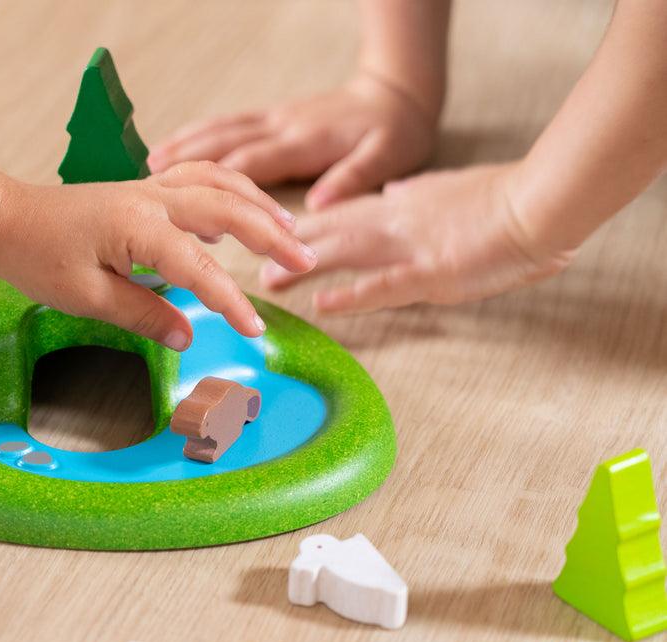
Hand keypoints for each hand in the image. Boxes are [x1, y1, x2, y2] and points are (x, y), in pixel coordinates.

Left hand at [0, 161, 315, 349]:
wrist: (4, 218)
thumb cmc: (37, 256)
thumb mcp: (87, 297)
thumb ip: (143, 314)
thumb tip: (187, 334)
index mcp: (138, 228)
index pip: (200, 269)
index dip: (231, 302)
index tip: (255, 331)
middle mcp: (151, 199)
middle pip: (228, 208)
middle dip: (271, 235)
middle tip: (306, 259)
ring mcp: (149, 189)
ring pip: (219, 184)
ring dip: (258, 204)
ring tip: (288, 227)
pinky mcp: (144, 191)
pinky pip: (198, 180)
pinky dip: (228, 192)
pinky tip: (237, 215)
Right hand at [148, 73, 435, 210]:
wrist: (397, 95)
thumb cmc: (394, 133)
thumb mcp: (386, 158)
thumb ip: (351, 179)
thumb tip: (317, 204)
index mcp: (304, 142)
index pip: (254, 163)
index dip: (221, 184)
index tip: (187, 201)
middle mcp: (282, 126)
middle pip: (225, 141)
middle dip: (186, 159)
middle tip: (150, 179)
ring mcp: (274, 118)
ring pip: (221, 128)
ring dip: (184, 144)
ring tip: (150, 162)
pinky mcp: (273, 117)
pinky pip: (228, 123)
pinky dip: (198, 133)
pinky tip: (177, 144)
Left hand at [259, 163, 578, 311]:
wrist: (538, 202)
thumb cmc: (502, 197)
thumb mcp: (450, 187)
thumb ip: (417, 192)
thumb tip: (396, 189)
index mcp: (401, 203)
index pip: (341, 211)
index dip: (304, 224)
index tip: (272, 232)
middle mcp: (395, 220)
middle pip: (330, 231)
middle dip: (288, 247)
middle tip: (252, 262)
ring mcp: (409, 247)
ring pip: (343, 253)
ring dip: (302, 268)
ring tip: (268, 283)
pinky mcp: (431, 272)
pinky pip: (382, 286)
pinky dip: (351, 295)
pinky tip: (322, 304)